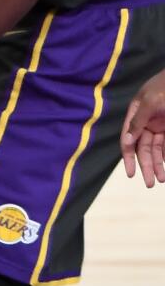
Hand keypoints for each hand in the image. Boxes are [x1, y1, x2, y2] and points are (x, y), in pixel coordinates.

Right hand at [121, 70, 164, 186]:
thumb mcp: (150, 102)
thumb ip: (138, 120)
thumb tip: (125, 140)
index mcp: (136, 113)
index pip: (128, 138)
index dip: (128, 156)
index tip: (131, 174)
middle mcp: (146, 121)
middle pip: (142, 148)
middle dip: (145, 165)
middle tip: (150, 184)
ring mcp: (159, 125)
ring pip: (156, 150)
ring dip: (158, 165)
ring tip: (162, 179)